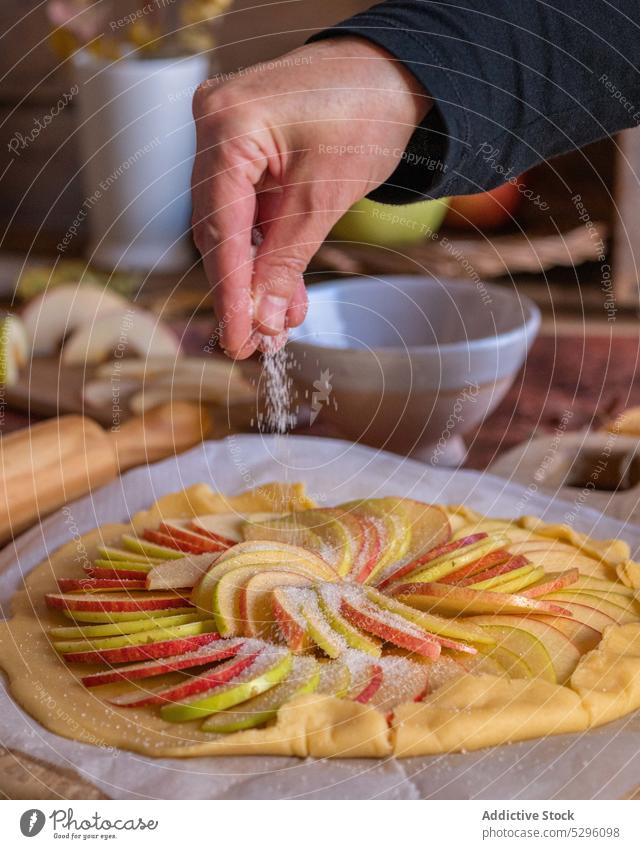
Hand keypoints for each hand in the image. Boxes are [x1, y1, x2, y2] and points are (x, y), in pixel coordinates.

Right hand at [191, 36, 429, 357]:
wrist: (393, 74)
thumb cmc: (367, 111)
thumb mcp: (327, 194)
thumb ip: (290, 260)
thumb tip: (265, 321)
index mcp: (228, 124)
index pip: (219, 226)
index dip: (229, 292)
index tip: (237, 339)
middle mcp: (214, 127)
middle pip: (218, 230)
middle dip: (241, 292)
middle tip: (254, 344)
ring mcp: (226, 139)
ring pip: (232, 229)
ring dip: (257, 280)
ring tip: (277, 328)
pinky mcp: (245, 155)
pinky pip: (249, 215)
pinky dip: (268, 255)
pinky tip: (284, 295)